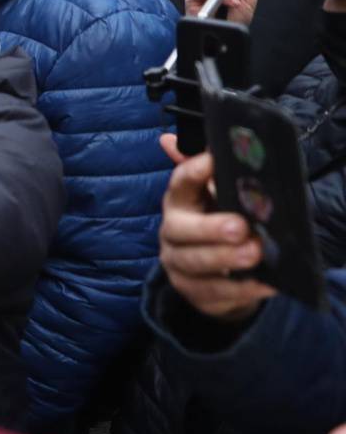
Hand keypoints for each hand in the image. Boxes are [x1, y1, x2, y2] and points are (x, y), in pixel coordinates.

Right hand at [156, 140, 275, 322]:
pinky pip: (215, 293)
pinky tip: (264, 282)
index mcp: (179, 204)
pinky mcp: (196, 293)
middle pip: (180, 230)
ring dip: (225, 258)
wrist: (217, 273)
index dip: (193, 172)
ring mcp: (179, 265)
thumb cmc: (219, 223)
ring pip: (195, 263)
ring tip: (254, 253)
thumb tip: (169, 141)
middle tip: (240, 227)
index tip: (213, 161)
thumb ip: (204, 171)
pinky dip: (241, 289)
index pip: (179, 184)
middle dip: (209, 228)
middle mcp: (172, 234)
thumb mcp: (215, 196)